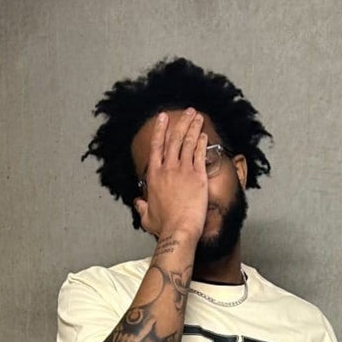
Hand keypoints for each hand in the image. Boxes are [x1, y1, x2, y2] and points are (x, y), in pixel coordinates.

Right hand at [133, 109, 208, 240]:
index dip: (160, 130)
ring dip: (193, 127)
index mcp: (154, 175)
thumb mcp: (146, 216)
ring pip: (188, 143)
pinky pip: (200, 155)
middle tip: (187, 111)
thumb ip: (141, 207)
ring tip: (197, 116)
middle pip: (174, 139)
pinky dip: (202, 143)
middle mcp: (168, 169)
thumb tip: (137, 203)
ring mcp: (183, 171)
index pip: (156, 146)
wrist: (179, 230)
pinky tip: (204, 135)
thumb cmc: (164, 226)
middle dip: (181, 122)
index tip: (163, 118)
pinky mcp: (198, 176)